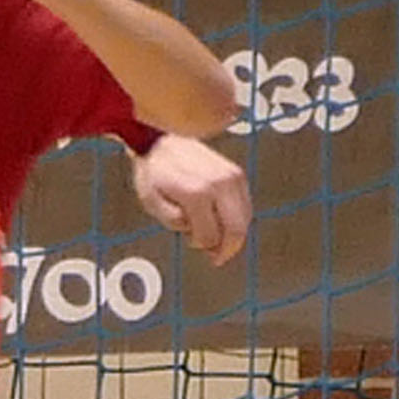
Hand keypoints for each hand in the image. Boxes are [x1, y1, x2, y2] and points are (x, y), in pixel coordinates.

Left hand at [133, 134, 251, 263]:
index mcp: (197, 193)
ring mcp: (232, 177)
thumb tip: (196, 235)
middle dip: (226, 248)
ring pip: (244, 220)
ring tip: (214, 235)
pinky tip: (221, 221)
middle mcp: (220, 184)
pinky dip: (237, 219)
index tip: (192, 243)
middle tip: (215, 256)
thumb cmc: (155, 171)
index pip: (209, 236)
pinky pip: (245, 207)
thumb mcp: (152, 201)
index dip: (200, 246)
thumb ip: (173, 222)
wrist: (163, 142)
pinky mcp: (238, 174)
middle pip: (236, 231)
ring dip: (232, 234)